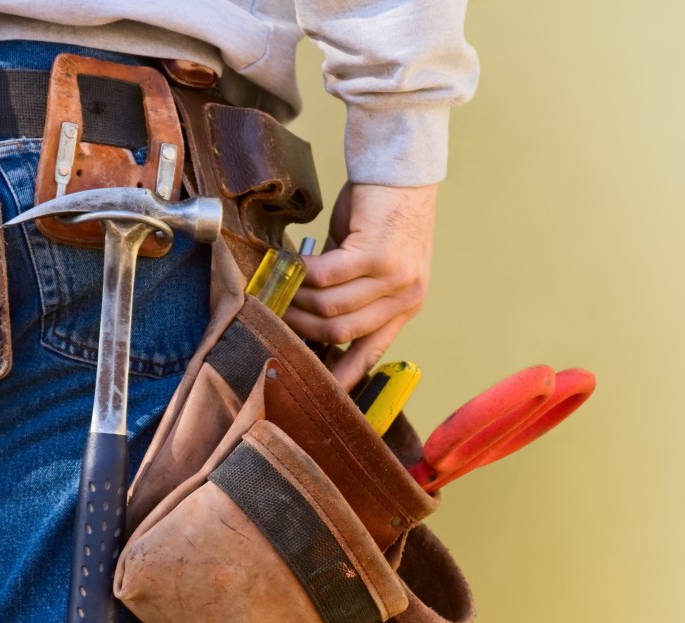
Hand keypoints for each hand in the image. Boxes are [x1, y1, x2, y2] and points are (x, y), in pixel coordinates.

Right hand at [283, 182, 436, 390]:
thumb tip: (310, 314)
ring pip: (332, 307)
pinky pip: (326, 277)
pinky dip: (301, 274)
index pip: (373, 350)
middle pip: (342, 332)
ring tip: (278, 288)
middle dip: (303, 327)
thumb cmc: (384, 212)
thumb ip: (351, 291)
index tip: (320, 389)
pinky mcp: (378, 255)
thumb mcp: (373, 261)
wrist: (401, 171)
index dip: (345, 374)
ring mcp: (395, 278)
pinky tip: (288, 264)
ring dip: (298, 299)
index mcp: (407, 305)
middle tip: (276, 313)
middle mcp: (407, 297)